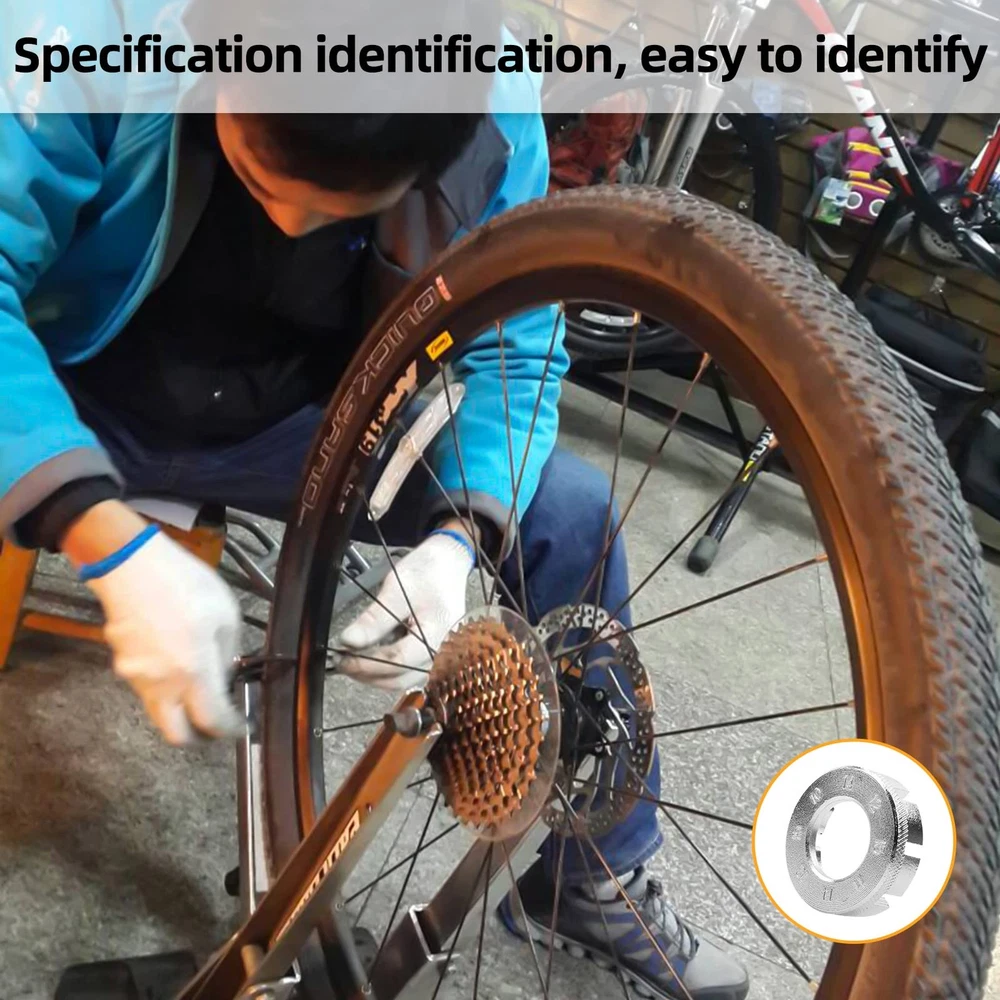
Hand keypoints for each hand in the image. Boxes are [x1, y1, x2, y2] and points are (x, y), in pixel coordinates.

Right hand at [82, 529, 243, 744]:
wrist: (130, 563)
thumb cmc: (184, 583)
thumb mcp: (226, 613)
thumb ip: (228, 652)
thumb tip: (225, 676)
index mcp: (193, 671)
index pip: (212, 721)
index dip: (230, 730)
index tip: (241, 726)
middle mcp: (161, 684)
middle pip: (176, 734)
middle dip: (198, 737)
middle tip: (215, 724)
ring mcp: (136, 676)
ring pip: (159, 712)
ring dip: (181, 710)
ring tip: (200, 688)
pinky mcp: (121, 664)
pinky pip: (147, 688)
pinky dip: (165, 689)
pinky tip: (178, 663)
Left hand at [337, 529, 474, 690]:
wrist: (448, 563)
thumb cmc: (429, 573)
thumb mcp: (396, 591)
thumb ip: (374, 620)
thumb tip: (349, 641)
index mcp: (437, 635)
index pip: (398, 661)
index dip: (366, 663)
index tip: (342, 657)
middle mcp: (441, 652)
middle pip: (399, 678)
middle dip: (367, 673)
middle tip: (341, 661)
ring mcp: (437, 656)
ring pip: (401, 680)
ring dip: (374, 674)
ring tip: (351, 659)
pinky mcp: (429, 655)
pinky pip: (406, 672)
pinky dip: (384, 668)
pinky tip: (368, 656)